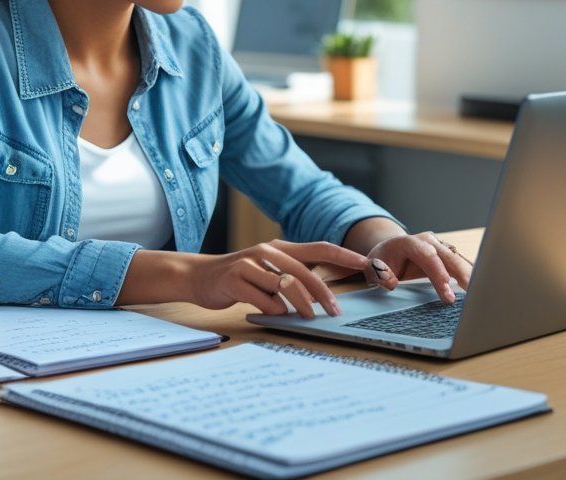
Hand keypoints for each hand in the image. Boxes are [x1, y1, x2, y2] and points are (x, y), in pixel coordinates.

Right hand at [186, 240, 371, 318]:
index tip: (367, 264)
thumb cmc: (240, 277)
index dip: (343, 256)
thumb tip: (322, 295)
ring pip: (286, 284)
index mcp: (279, 248)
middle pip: (305, 271)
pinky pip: (263, 298)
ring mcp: (250, 264)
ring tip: (307, 317)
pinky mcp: (235, 280)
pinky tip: (275, 314)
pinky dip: (273, 309)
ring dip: (301, 304)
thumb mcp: (267, 270)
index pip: (318, 248)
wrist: (198, 276)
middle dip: (324, 293)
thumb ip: (291, 276)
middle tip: (335, 311)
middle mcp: (266, 252)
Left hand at [365, 231, 473, 304]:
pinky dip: (470, 275)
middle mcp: (427, 241)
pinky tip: (479, 287)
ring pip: (458, 259)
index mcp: (409, 242)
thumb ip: (379, 274)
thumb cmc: (381, 262)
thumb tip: (391, 281)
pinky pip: (460, 264)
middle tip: (472, 294)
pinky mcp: (446, 255)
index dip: (438, 272)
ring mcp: (439, 246)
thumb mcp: (372, 268)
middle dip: (461, 274)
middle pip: (448, 255)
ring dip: (470, 275)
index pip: (427, 255)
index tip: (447, 290)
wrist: (389, 252)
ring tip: (481, 293)